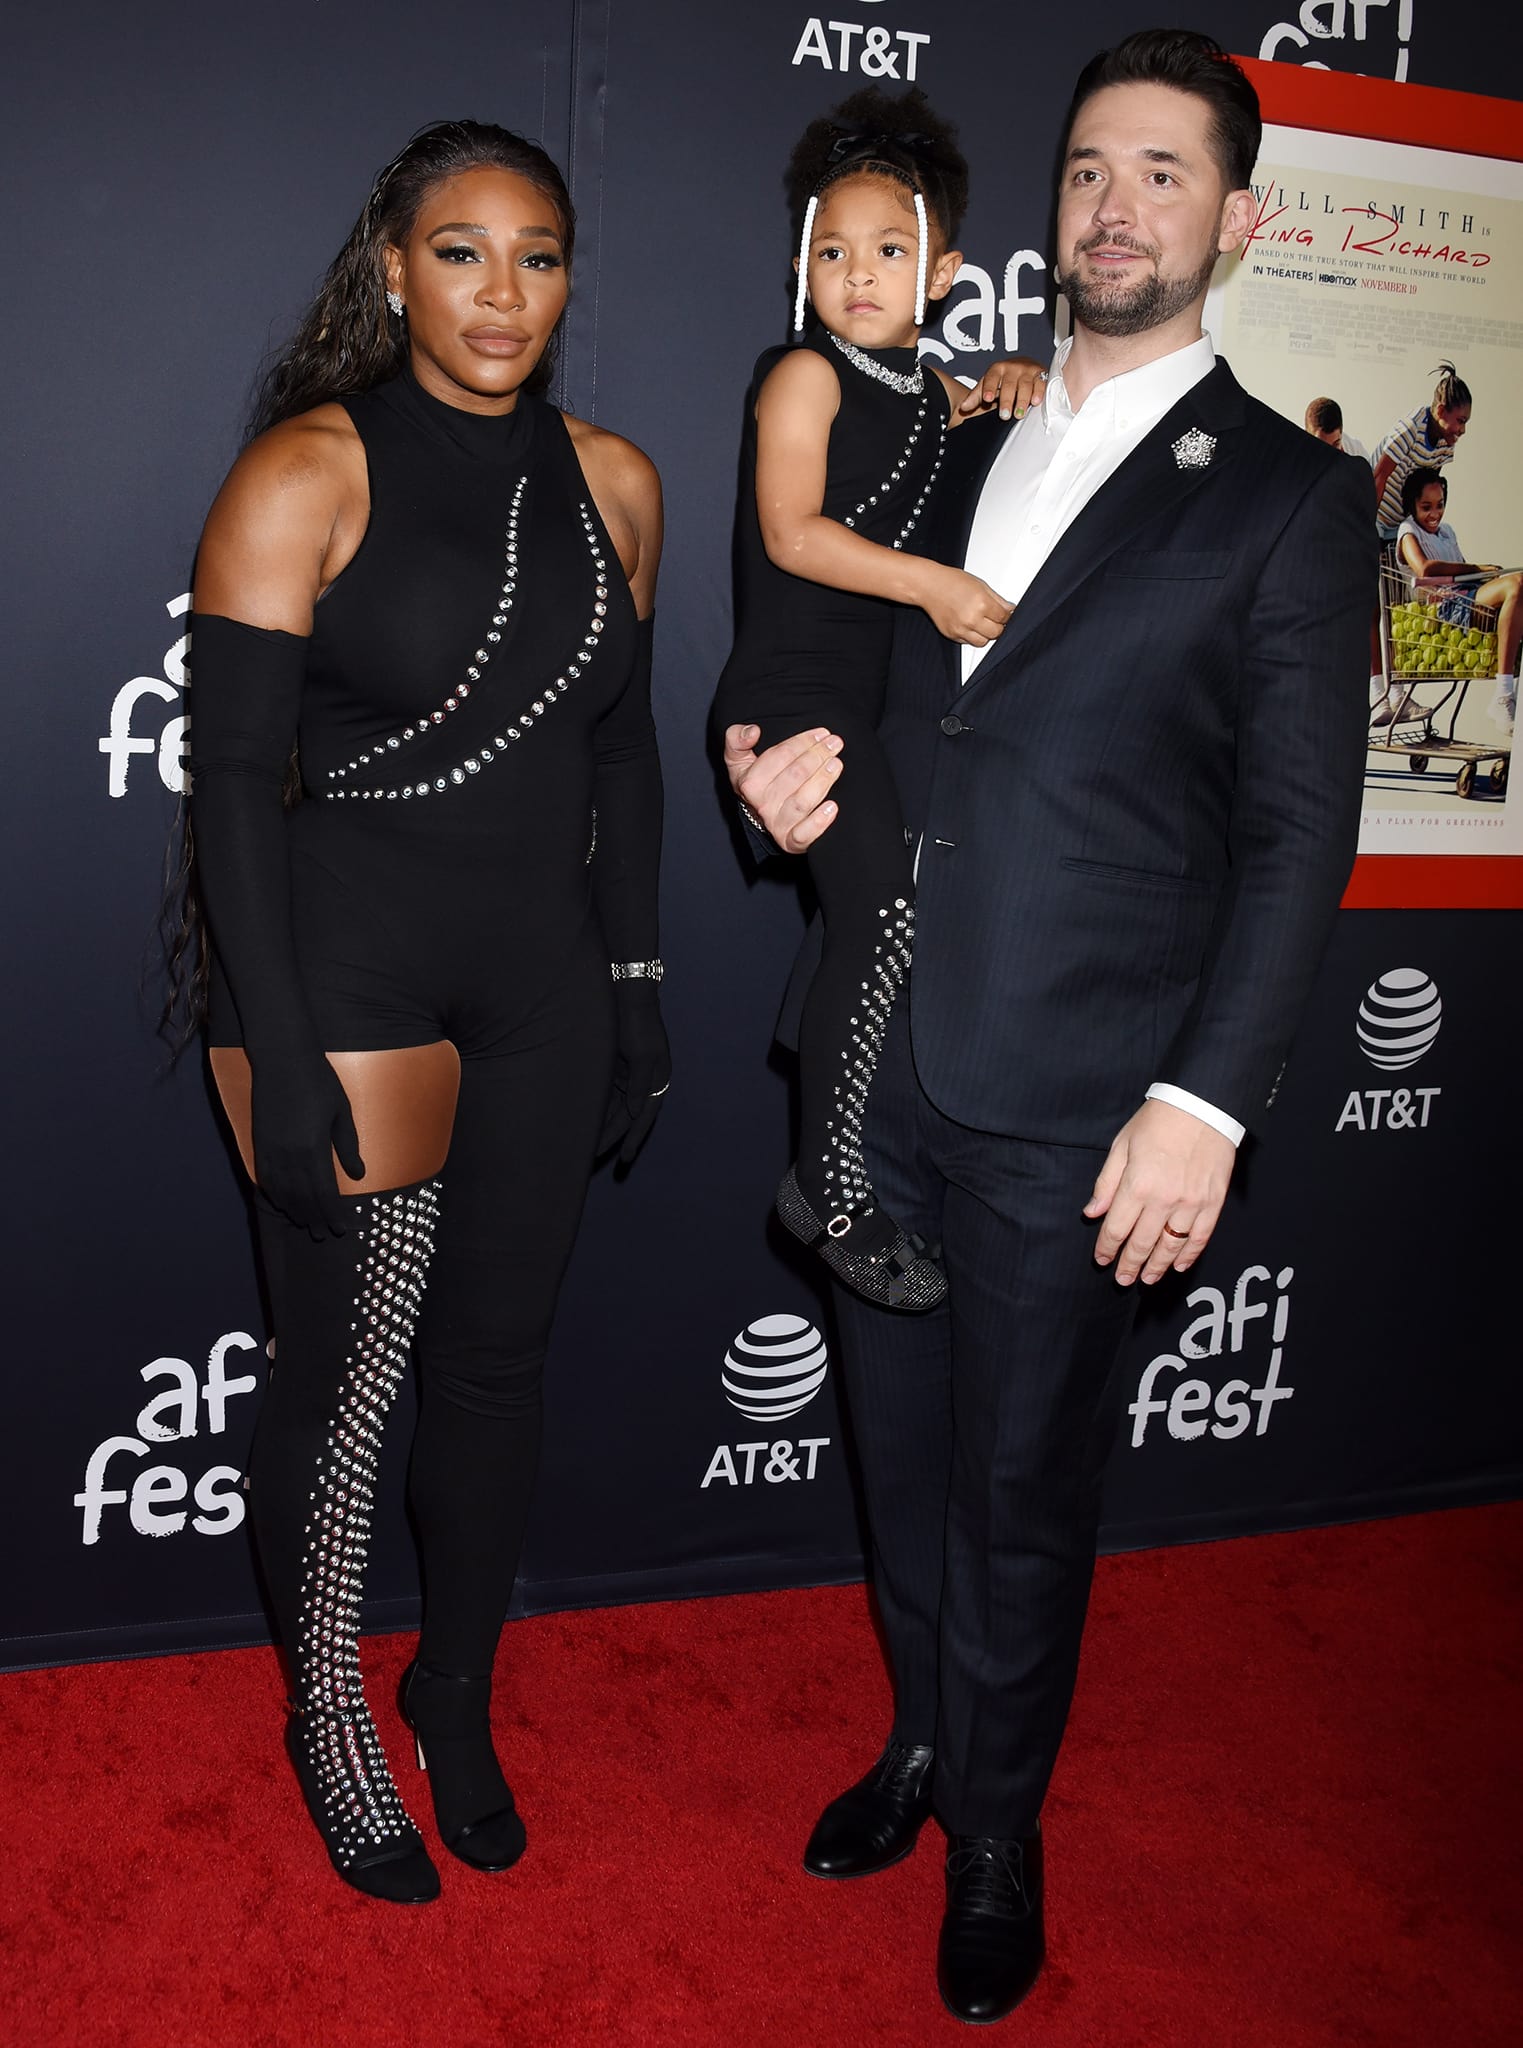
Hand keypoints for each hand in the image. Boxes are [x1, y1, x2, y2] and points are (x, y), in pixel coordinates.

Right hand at [249, 1049, 365, 1236]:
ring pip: (283, 1192)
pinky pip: (266, 1179)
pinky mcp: (259, 1143)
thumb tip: (359, 1176)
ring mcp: (271, 1150)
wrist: (282, 1058)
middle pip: (303, 1198)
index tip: (342, 1227)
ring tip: (307, 1224)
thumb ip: (348, 1146)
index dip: (333, 1213)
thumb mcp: (342, 1112)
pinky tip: (283, 1203)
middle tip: (325, 1234)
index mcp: (314, 1148)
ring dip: (295, 1211)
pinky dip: (275, 1195)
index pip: (324, 1193)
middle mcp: (290, 1155)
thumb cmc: (319, 1081)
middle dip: (315, 1218)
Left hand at [599, 988, 670, 1166]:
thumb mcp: (643, 1054)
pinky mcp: (614, 1068)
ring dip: (602, 1125)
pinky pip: (605, 1095)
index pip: (644, 1116)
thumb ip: (639, 1084)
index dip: (634, 1138)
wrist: (625, 994)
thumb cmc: (638, 1023)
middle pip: (627, 1116)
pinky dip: (596, 1108)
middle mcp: (644, 1081)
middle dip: (612, 1136)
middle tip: (593, 1156)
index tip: (624, 1158)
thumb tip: (635, 1111)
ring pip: (614, 1108)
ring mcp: (628, 1075)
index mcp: (657, 1079)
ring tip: (585, 1144)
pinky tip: (583, 1120)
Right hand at [723, 723, 842, 854]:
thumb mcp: (739, 760)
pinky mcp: (791, 842)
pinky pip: (804, 834)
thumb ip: (736, 739)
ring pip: (802, 801)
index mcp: (750, 782)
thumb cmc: (755, 783)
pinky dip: (818, 822)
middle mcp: (762, 804)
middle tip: (835, 743)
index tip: (821, 733)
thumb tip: (752, 731)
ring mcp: (777, 824)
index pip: (780, 756)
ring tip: (836, 765)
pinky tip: (832, 807)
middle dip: (817, 756)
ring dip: (822, 781)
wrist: (758, 817)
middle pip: (795, 775)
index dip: (802, 742)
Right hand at [918, 563, 1012, 646]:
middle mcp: (971, 619)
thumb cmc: (952, 581)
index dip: (1006, 615)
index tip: (1005, 613)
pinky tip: (969, 625)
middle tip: (995, 619)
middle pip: (996, 633)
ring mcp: (961, 629)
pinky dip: (972, 636)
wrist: (929, 586)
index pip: (1004, 618)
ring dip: (986, 635)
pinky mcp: (952, 635)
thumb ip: (997, 599)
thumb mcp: (980, 585)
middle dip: (998, 626)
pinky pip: (968, 642)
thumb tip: (1010, 609)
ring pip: (983, 642)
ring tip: (982, 624)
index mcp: (981, 603)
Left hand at [956, 357, 1047, 422]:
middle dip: (1007, 400)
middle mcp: (1013, 368)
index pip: (991, 378)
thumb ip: (976, 396)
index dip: (989, 388)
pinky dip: (1039, 392)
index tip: (986, 399)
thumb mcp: (988, 384)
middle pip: (1009, 385)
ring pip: (1025, 385)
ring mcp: (1028, 371)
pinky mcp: (1041, 375)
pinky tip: (1036, 402)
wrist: (1024, 364)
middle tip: (1004, 415)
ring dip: (1022, 400)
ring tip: (1019, 414)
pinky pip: (1041, 383)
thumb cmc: (1004, 377)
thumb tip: (963, 407)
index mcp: (997, 369)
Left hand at [1084, 1100, 1234, 1285]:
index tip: (1101, 1259)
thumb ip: (1107, 1183)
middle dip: (1129, 1265)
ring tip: (1147, 1279)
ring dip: (1157, 1266)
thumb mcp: (1122, 1146)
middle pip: (1141, 1243)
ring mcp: (1191, 1203)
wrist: (1202, 1106)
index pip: (1116, 1228)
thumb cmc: (1158, 1121)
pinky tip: (1177, 1265)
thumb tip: (1092, 1212)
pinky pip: (1200, 1237)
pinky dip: (1188, 1255)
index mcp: (1137, 1185)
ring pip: (1170, 1246)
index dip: (1106, 1248)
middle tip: (1122, 1279)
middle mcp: (1163, 1200)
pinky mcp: (1213, 1202)